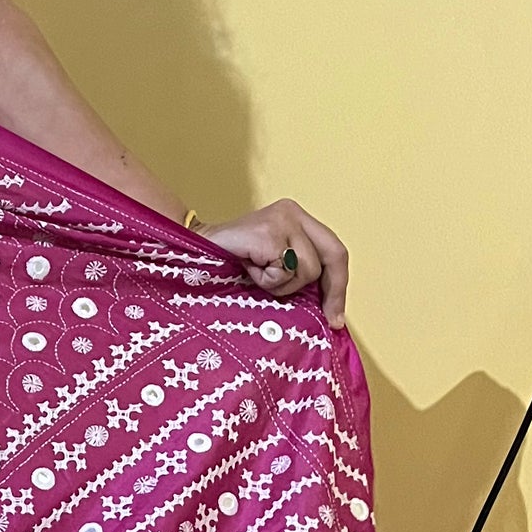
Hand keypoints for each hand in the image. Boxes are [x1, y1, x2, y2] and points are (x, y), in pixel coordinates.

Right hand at [200, 197, 348, 329]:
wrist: (192, 251)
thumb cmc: (229, 263)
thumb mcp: (273, 263)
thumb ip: (298, 270)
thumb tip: (328, 309)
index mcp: (297, 217)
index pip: (334, 250)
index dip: (339, 285)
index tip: (336, 317)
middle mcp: (293, 212)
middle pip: (332, 257)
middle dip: (332, 292)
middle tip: (329, 320)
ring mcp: (282, 220)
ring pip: (307, 270)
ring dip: (283, 285)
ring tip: (258, 274)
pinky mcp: (268, 232)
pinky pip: (284, 272)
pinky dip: (267, 280)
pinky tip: (249, 269)